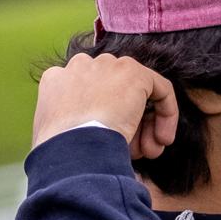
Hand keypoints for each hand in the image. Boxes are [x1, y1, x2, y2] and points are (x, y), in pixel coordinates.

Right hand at [33, 53, 177, 161]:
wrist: (72, 147)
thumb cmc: (60, 152)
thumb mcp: (54, 134)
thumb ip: (70, 124)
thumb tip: (91, 132)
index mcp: (55, 81)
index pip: (87, 96)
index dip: (102, 121)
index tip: (107, 142)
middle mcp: (80, 66)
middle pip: (113, 93)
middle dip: (125, 123)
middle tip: (132, 151)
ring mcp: (108, 67)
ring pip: (136, 93)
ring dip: (144, 125)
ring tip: (147, 152)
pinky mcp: (134, 73)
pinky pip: (160, 89)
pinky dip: (166, 114)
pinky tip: (161, 139)